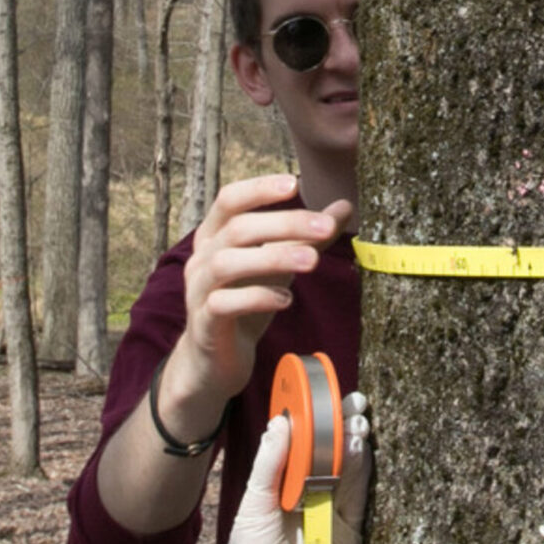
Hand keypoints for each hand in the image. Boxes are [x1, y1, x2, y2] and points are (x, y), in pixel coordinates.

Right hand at [166, 174, 352, 415]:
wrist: (216, 359)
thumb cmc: (246, 301)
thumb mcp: (279, 264)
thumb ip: (307, 236)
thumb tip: (345, 206)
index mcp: (214, 235)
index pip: (229, 199)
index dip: (259, 189)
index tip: (294, 183)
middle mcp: (201, 257)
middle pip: (237, 229)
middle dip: (284, 224)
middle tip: (326, 227)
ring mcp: (198, 290)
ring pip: (226, 263)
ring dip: (273, 257)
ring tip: (313, 261)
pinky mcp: (204, 323)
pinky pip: (223, 304)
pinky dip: (256, 298)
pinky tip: (286, 299)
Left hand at [181, 394, 373, 543]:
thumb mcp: (255, 498)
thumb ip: (270, 462)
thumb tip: (281, 420)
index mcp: (296, 483)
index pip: (316, 446)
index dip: (326, 422)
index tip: (333, 397)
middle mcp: (320, 494)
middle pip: (339, 455)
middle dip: (348, 428)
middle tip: (354, 405)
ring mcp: (337, 512)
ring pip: (352, 472)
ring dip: (356, 447)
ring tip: (357, 425)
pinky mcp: (350, 533)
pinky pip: (358, 498)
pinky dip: (359, 474)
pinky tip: (357, 452)